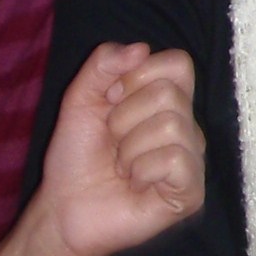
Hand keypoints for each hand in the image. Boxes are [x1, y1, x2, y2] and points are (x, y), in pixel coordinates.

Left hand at [35, 43, 203, 255]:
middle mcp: (187, 127)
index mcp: (167, 101)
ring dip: (129, 148)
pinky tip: (135, 184)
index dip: (137, 77)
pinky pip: (175, 160)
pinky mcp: (191, 193)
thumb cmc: (77, 155)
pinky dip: (142, 170)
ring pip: (172, 126)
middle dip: (124, 117)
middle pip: (169, 94)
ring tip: (121, 167)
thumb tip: (141, 49)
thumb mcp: (80, 97)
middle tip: (113, 143)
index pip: (179, 63)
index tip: (110, 102)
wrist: (63, 207)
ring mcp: (192, 160)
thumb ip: (104, 63)